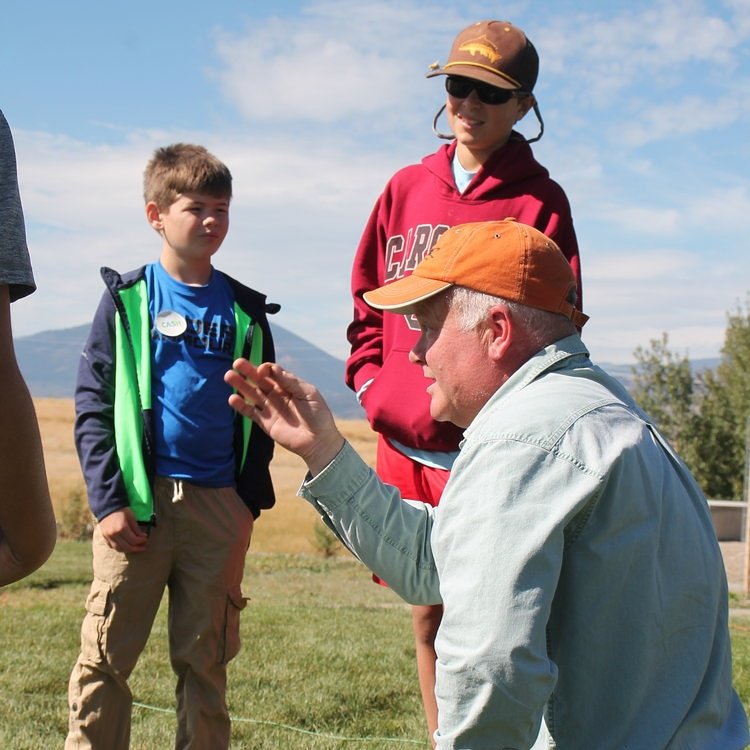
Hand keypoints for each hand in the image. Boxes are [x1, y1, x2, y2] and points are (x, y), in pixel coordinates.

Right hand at [98, 508, 147, 552]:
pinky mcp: (104, 537)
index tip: (146, 539)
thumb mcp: (131, 517)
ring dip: (128, 550)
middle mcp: (114, 534)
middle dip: (136, 548)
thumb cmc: (122, 510)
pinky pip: (112, 546)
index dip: (141, 541)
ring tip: (135, 548)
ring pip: (119, 549)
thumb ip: (136, 528)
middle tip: (143, 547)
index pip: (133, 540)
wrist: (107, 506)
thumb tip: (143, 537)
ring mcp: (108, 537)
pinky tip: (125, 546)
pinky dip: (119, 548)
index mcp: (122, 528)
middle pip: (127, 547)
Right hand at [225, 360, 344, 475]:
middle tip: (237, 363)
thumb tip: (274, 369)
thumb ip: (291, 382)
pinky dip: (241, 406)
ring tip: (229, 376)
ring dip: (241, 385)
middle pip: (260, 380)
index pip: (273, 373)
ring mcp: (271, 409)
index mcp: (290, 386)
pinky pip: (251, 412)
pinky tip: (232, 399)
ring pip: (252, 394)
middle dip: (248, 371)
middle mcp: (278, 395)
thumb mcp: (309, 394)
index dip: (266, 369)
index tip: (263, 370)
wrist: (318, 441)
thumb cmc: (319, 415)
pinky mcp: (265, 423)